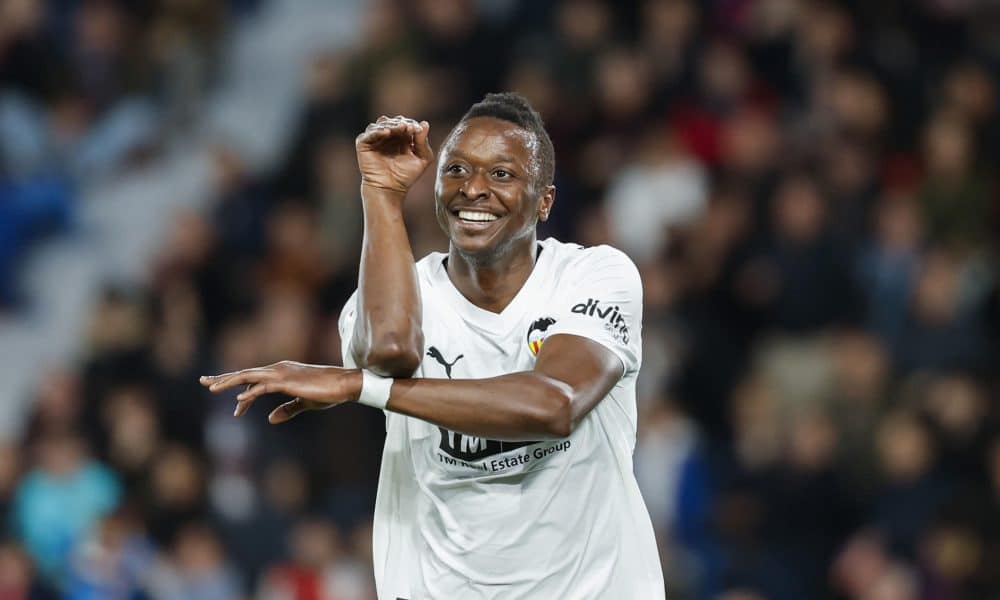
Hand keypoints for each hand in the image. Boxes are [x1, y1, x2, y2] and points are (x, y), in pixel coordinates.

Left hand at [199, 361, 361, 423]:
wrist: (344, 384)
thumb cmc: (327, 392)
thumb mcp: (304, 402)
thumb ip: (287, 409)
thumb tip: (270, 419)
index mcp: (281, 373)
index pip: (252, 378)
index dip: (237, 387)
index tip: (227, 401)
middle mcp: (278, 369)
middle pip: (244, 373)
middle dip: (223, 378)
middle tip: (203, 381)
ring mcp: (281, 374)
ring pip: (248, 377)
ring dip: (229, 382)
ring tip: (211, 388)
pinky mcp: (287, 382)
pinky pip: (263, 387)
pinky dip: (249, 393)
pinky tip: (237, 402)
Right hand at [356, 115, 433, 193]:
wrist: (390, 189)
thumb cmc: (406, 176)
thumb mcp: (422, 159)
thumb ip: (423, 142)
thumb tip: (425, 123)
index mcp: (402, 137)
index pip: (407, 124)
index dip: (412, 124)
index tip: (416, 129)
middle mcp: (388, 136)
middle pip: (394, 121)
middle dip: (402, 123)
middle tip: (407, 127)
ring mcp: (376, 138)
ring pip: (382, 123)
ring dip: (391, 124)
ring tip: (399, 128)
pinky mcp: (364, 144)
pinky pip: (370, 133)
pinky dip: (378, 131)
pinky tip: (387, 133)